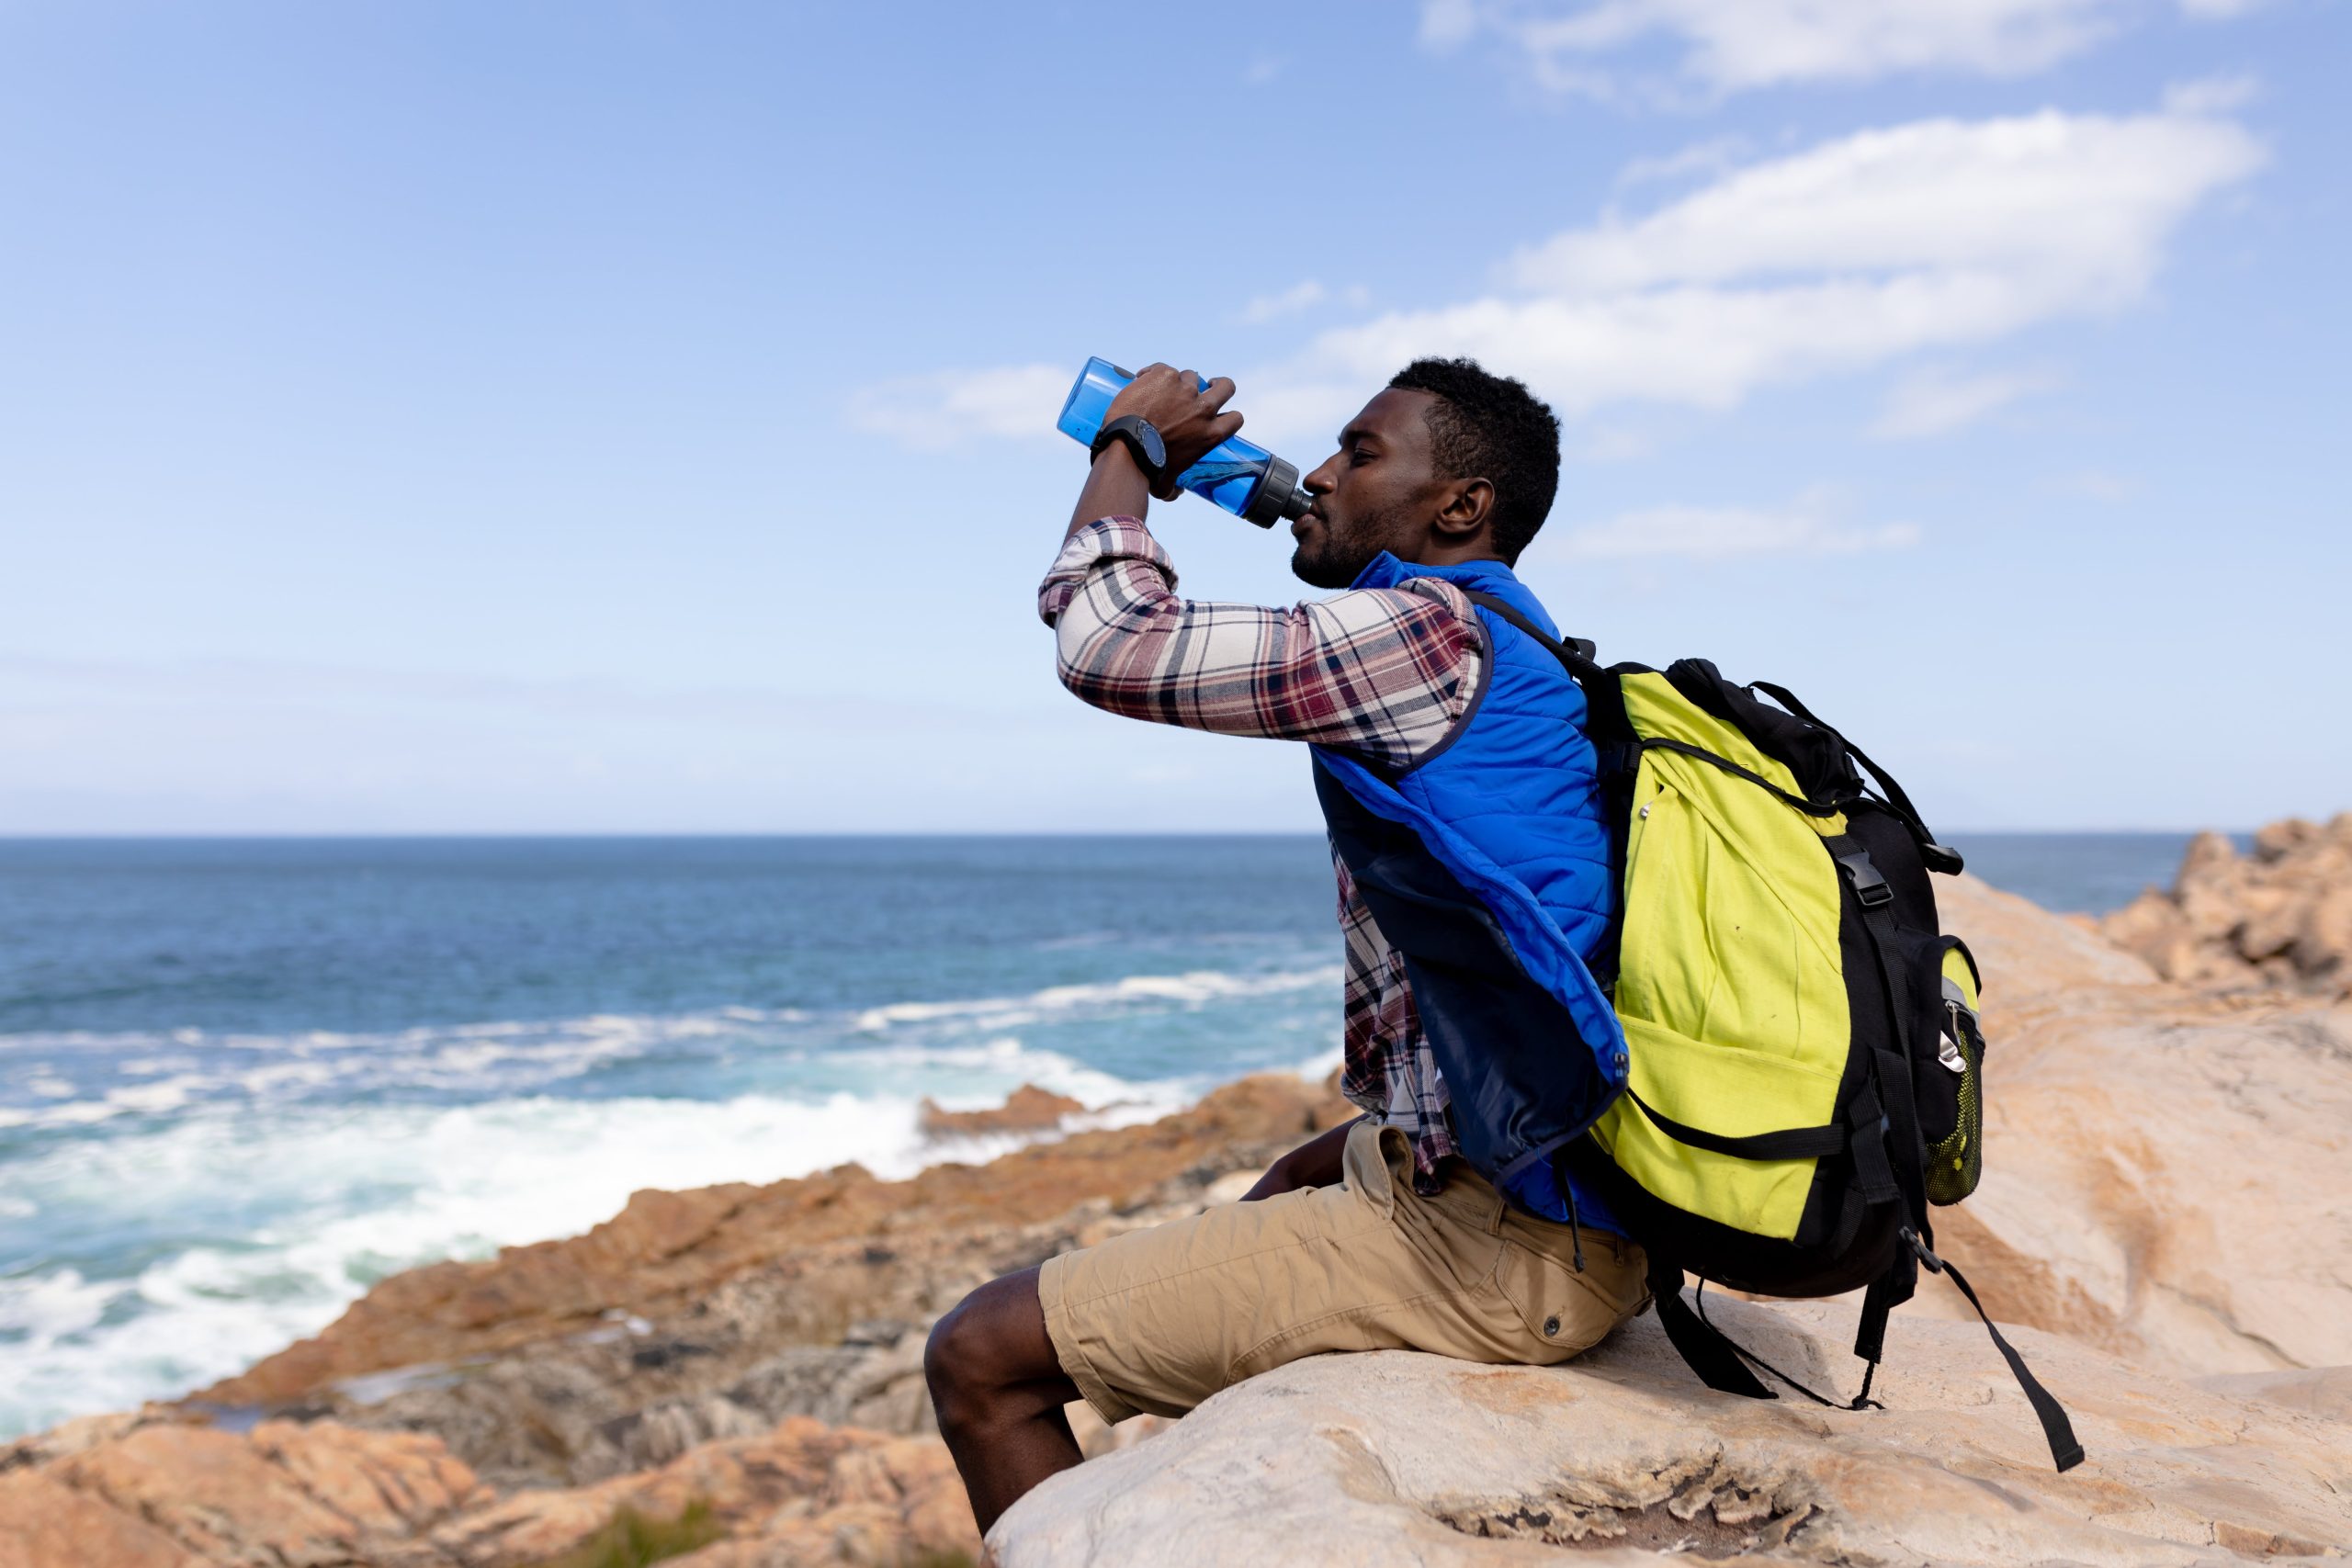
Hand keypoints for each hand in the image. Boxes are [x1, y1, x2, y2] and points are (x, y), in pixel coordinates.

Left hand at [1103, 364, 1244, 499]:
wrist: (1127, 447)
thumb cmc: (1148, 469)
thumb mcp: (1167, 484)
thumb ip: (1175, 488)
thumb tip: (1176, 493)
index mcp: (1211, 433)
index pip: (1236, 418)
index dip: (1228, 414)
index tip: (1217, 413)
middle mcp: (1202, 409)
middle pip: (1226, 386)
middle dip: (1218, 384)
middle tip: (1205, 386)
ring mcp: (1184, 389)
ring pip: (1190, 376)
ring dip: (1179, 382)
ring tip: (1161, 390)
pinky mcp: (1164, 375)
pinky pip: (1162, 368)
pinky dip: (1152, 374)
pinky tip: (1141, 381)